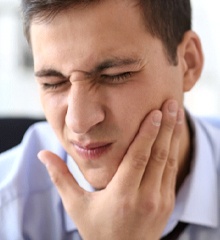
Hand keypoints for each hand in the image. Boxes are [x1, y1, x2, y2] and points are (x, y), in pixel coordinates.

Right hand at [38, 99, 183, 239]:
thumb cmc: (97, 230)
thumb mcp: (75, 205)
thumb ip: (60, 177)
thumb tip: (43, 155)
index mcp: (122, 196)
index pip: (138, 158)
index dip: (147, 133)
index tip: (156, 112)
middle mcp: (145, 197)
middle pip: (158, 155)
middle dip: (166, 127)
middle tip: (171, 103)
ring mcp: (160, 201)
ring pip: (169, 161)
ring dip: (172, 135)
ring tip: (176, 113)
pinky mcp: (167, 202)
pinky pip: (171, 171)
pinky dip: (173, 150)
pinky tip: (173, 136)